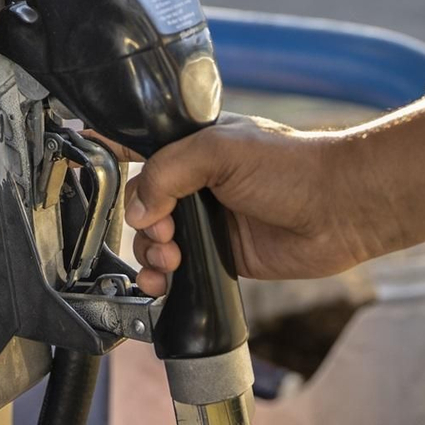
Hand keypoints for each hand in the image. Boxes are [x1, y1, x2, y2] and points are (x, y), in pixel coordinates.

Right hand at [95, 114, 396, 295]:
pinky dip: (162, 278)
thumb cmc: (292, 166)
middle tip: (162, 229)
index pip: (139, 142)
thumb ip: (167, 172)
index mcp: (193, 143)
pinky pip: (177, 269)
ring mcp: (207, 218)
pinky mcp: (220, 254)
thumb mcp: (220, 151)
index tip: (84, 159)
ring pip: (153, 238)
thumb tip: (138, 210)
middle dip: (139, 220)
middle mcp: (196, 180)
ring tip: (171, 258)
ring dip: (150, 252)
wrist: (340, 209)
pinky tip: (165, 282)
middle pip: (139, 201)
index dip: (110, 149)